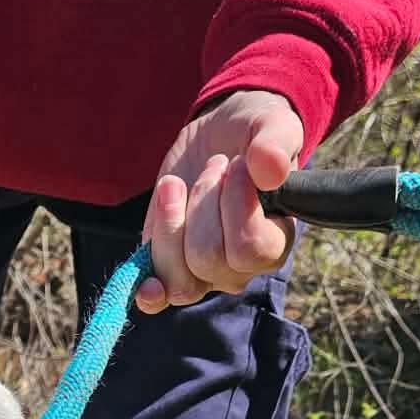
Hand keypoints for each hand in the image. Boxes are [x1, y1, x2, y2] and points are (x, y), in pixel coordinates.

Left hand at [136, 91, 303, 312]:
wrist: (217, 135)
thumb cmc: (253, 134)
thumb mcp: (271, 123)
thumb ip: (275, 142)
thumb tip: (269, 170)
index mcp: (274, 243)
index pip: (250, 248)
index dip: (235, 204)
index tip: (236, 165)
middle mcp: (240, 269)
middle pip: (207, 257)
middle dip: (201, 201)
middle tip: (213, 166)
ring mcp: (203, 274)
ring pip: (178, 276)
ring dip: (170, 221)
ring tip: (178, 184)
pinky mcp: (169, 267)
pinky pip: (157, 295)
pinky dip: (149, 291)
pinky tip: (144, 284)